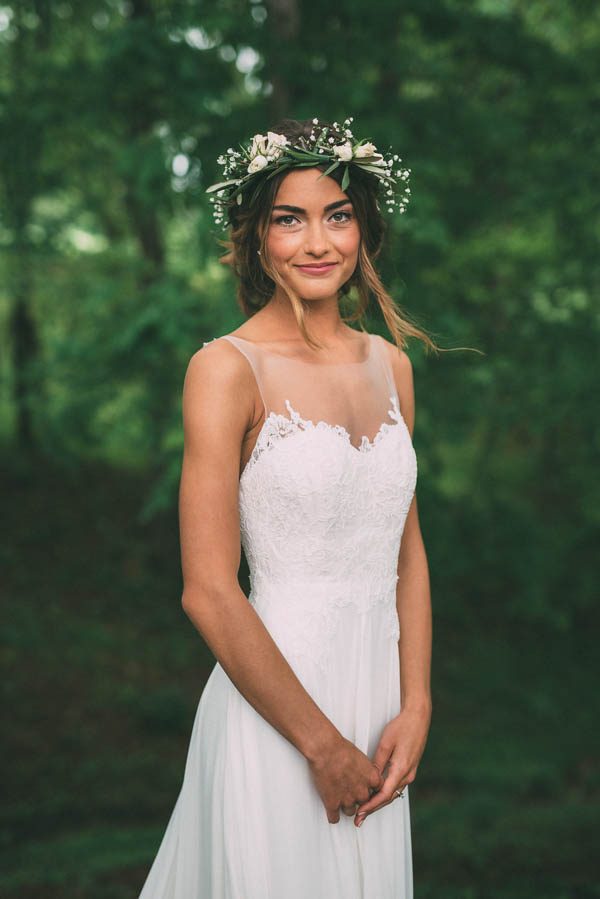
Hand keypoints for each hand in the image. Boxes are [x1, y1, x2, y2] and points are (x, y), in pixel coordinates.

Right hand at [307, 735, 383, 823]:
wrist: (325, 749)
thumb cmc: (340, 748)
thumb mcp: (361, 756)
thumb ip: (364, 769)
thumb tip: (361, 771)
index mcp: (371, 778)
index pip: (378, 791)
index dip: (369, 789)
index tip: (365, 788)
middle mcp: (362, 792)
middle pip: (364, 802)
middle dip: (357, 797)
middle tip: (349, 790)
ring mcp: (347, 799)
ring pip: (350, 811)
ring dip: (345, 806)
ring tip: (339, 798)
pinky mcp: (332, 804)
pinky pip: (334, 818)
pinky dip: (332, 815)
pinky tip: (331, 811)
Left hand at [354, 703, 430, 827]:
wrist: (418, 718)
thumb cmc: (401, 727)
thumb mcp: (386, 743)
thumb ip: (378, 762)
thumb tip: (369, 779)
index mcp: (401, 769)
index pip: (384, 794)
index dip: (371, 805)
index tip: (359, 812)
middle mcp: (408, 774)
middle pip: (388, 798)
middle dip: (373, 809)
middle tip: (358, 819)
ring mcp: (410, 772)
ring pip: (393, 793)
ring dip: (379, 802)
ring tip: (364, 810)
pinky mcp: (409, 768)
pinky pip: (396, 786)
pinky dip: (385, 793)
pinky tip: (374, 794)